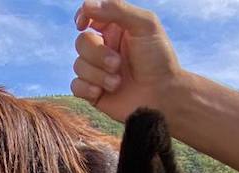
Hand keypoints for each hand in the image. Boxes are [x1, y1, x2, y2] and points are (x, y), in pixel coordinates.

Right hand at [72, 0, 182, 121]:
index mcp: (116, 29)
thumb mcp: (146, 25)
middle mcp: (105, 49)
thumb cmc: (159, 60)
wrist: (163, 97)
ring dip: (98, 74)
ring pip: (78, 65)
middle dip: (98, 54)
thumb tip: (86, 5)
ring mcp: (98, 71)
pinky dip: (87, 88)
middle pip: (81, 42)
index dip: (82, 17)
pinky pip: (75, 85)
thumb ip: (118, 10)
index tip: (82, 24)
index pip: (90, 16)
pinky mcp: (93, 92)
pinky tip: (102, 93)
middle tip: (118, 64)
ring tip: (118, 83)